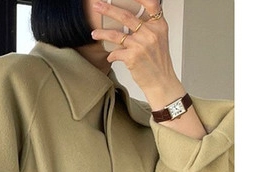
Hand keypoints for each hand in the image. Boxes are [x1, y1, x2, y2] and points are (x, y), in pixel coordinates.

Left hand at [90, 1, 206, 138]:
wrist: (161, 81)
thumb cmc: (158, 62)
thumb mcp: (158, 39)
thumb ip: (148, 27)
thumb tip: (129, 20)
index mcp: (159, 25)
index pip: (150, 3)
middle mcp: (150, 32)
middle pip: (126, 15)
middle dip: (108, 9)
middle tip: (97, 5)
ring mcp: (141, 44)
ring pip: (116, 34)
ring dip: (102, 33)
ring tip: (94, 33)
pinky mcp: (133, 57)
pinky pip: (115, 52)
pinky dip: (111, 55)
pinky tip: (111, 57)